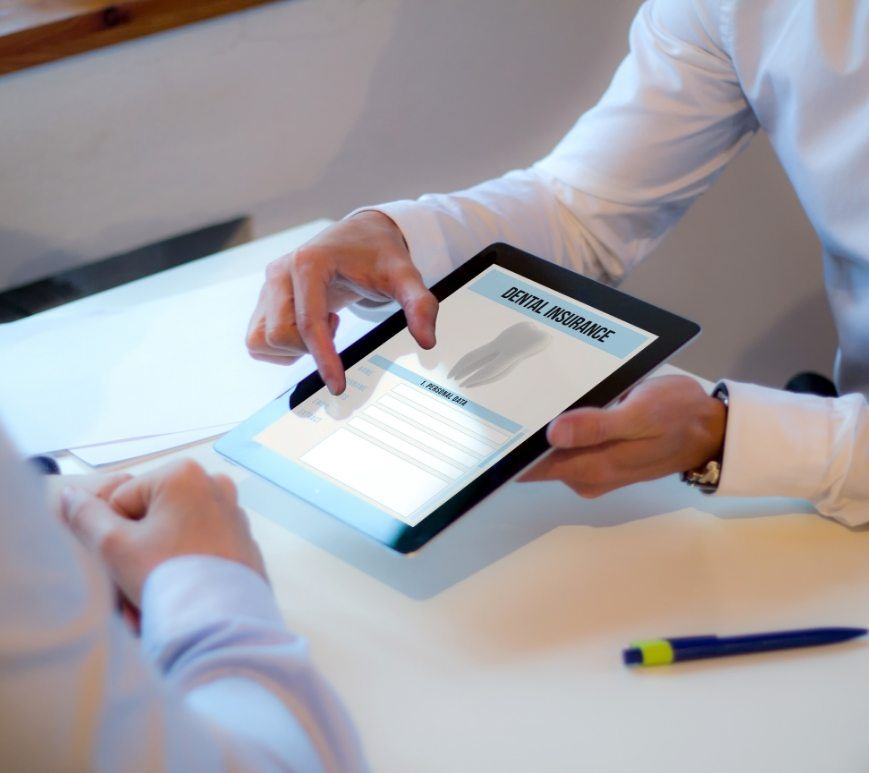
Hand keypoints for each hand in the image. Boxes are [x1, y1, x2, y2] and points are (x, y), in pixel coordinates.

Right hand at [61, 460, 264, 605]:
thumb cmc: (168, 578)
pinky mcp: (242, 540)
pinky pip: (199, 551)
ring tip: (154, 603)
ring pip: (173, 539)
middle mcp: (214, 485)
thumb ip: (86, 516)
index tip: (123, 564)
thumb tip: (71, 495)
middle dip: (136, 557)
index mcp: (183, 474)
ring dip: (156, 569)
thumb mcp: (113, 546)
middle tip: (133, 592)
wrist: (222, 625)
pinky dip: (185, 571)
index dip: (114, 537)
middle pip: (151, 521)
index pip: (121, 501)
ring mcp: (233, 513)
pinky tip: (179, 600)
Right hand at [245, 210, 438, 393]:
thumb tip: (426, 340)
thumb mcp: (405, 275)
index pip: (309, 322)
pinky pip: (258, 339)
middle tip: (337, 328)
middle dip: (309, 348)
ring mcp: (268, 285)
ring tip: (323, 325)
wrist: (361, 235)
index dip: (323, 359)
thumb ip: (419, 304)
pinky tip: (310, 327)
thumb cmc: (378, 254)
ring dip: (292, 348)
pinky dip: (282, 346)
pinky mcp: (264, 298)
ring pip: (262, 340)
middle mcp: (280, 272)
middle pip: (279, 334)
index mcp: (309, 263)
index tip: (338, 386)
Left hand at [520, 376, 725, 496]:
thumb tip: (554, 433)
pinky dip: (558, 426)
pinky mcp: (597, 457)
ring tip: (522, 391)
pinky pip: (567, 444)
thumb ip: (597, 426)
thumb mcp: (641, 415)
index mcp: (592, 468)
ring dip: (538, 426)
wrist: (709, 429)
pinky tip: (553, 401)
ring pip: (551, 450)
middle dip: (521, 432)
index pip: (534, 469)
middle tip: (503, 395)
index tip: (492, 424)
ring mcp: (591, 468)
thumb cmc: (677, 417)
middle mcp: (586, 475)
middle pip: (537, 459)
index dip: (511, 450)